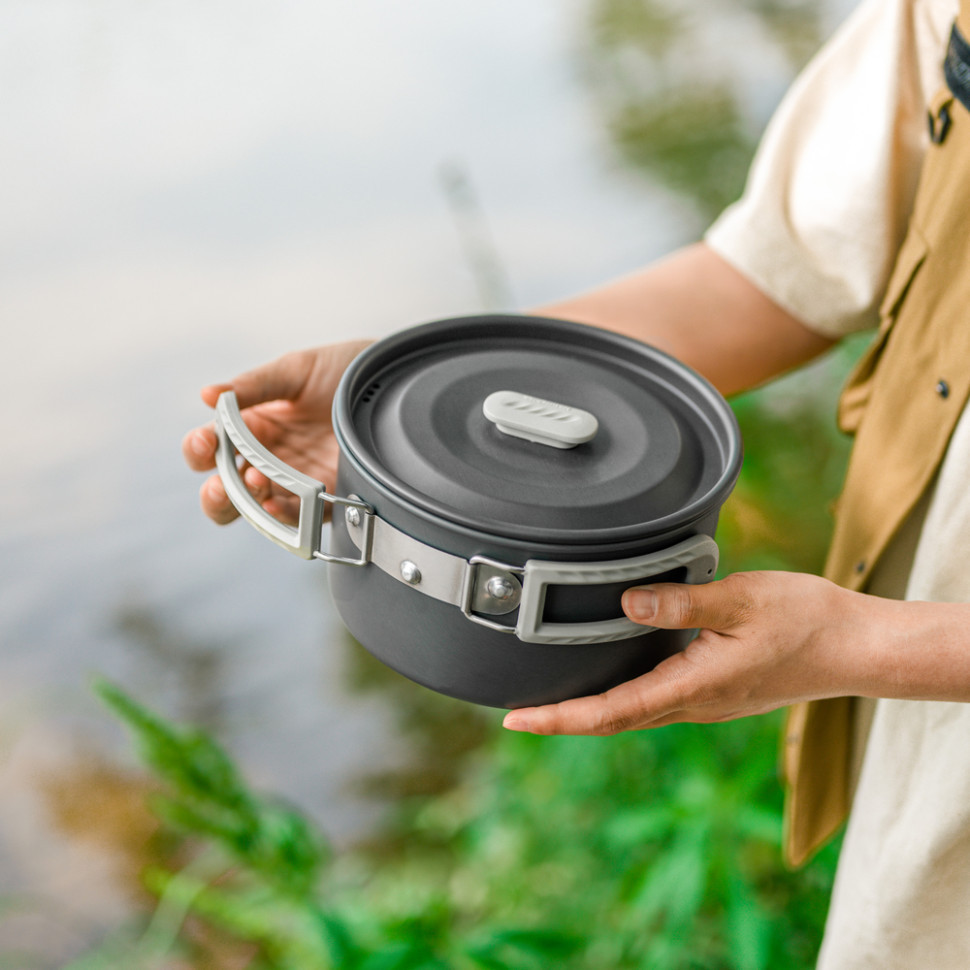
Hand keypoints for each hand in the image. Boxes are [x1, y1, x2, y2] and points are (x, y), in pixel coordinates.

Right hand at [181, 340, 371, 524]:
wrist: (395, 383)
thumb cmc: (345, 372)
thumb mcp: (297, 371)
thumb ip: (254, 385)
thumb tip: (207, 395)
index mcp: (256, 427)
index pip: (214, 447)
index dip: (200, 448)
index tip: (204, 440)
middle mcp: (271, 459)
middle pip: (228, 490)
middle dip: (216, 492)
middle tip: (218, 483)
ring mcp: (298, 482)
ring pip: (257, 510)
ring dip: (247, 503)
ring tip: (254, 482)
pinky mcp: (329, 499)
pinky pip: (300, 518)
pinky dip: (283, 515)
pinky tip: (276, 503)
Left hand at [502, 571, 896, 734]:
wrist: (855, 646)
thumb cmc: (807, 622)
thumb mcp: (742, 600)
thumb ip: (683, 603)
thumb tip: (627, 602)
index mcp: (694, 687)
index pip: (611, 711)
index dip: (559, 718)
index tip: (516, 720)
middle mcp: (693, 703)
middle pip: (612, 719)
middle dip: (561, 720)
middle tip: (515, 714)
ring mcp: (704, 700)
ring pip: (631, 712)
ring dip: (587, 710)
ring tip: (547, 699)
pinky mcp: (713, 689)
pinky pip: (652, 699)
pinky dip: (618, 696)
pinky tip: (605, 678)